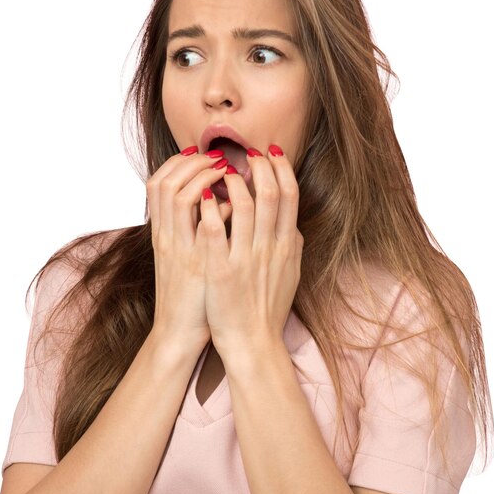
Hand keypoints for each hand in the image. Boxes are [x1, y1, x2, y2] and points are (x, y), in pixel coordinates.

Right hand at [146, 146, 231, 347]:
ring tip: (226, 171)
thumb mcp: (185, 254)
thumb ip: (196, 226)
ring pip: (177, 195)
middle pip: (165, 182)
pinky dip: (218, 208)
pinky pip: (204, 225)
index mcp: (162, 232)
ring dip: (202, 177)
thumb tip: (220, 198)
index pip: (158, 182)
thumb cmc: (190, 292)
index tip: (201, 154)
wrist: (181, 331)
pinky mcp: (197, 264)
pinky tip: (233, 204)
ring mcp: (178, 249)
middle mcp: (165, 236)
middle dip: (192, 163)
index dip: (178, 163)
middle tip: (217, 157)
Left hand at [198, 144, 303, 358]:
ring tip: (223, 170)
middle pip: (269, 193)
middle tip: (248, 152)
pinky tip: (202, 195)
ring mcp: (245, 258)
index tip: (272, 152)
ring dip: (233, 180)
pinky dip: (210, 208)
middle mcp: (269, 248)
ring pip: (242, 205)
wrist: (252, 341)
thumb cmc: (268, 306)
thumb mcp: (290, 272)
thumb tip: (290, 218)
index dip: (282, 169)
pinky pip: (215, 230)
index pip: (290, 196)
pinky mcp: (221, 270)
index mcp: (286, 245)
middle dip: (259, 165)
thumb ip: (291, 243)